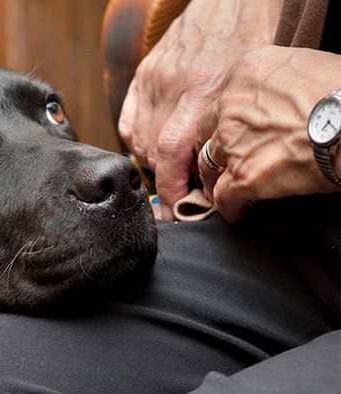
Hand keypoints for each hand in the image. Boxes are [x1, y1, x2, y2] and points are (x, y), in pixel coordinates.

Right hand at [118, 0, 281, 219]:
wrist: (227, 4)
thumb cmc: (246, 46)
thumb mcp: (245, 92)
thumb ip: (223, 130)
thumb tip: (212, 174)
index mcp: (201, 92)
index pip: (173, 153)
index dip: (171, 187)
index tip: (174, 210)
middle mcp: (171, 88)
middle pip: (154, 151)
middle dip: (164, 181)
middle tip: (176, 197)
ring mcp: (152, 81)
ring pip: (138, 140)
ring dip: (151, 163)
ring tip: (169, 170)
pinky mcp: (142, 76)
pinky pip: (127, 122)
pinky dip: (135, 143)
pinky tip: (149, 148)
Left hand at [196, 45, 340, 221]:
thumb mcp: (302, 66)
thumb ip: (275, 82)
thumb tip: (281, 97)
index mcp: (245, 72)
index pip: (222, 99)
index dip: (225, 119)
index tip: (233, 130)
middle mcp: (230, 105)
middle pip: (207, 130)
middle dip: (213, 146)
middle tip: (220, 159)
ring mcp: (232, 141)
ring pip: (208, 164)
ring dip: (213, 178)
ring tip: (222, 187)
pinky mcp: (243, 175)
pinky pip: (223, 196)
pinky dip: (228, 206)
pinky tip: (237, 211)